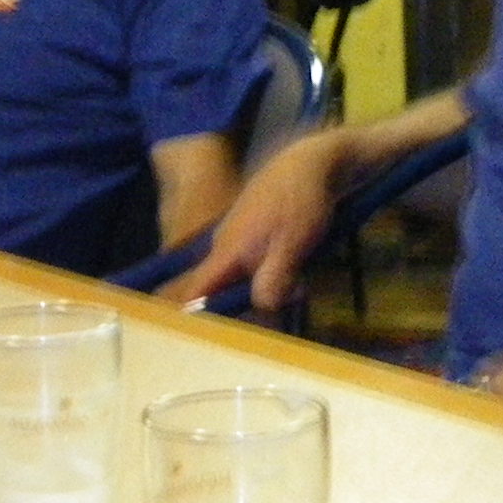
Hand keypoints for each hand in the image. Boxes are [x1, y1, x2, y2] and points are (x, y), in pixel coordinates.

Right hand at [176, 132, 340, 309]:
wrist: (312, 164)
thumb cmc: (300, 203)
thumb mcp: (292, 245)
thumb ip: (274, 278)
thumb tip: (261, 309)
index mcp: (227, 251)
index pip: (196, 290)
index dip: (189, 315)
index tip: (192, 338)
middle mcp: (225, 246)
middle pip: (218, 289)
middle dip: (238, 309)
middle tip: (266, 325)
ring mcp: (239, 238)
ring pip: (239, 277)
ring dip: (259, 290)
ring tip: (288, 295)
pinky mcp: (254, 233)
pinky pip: (252, 263)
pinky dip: (266, 274)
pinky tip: (291, 276)